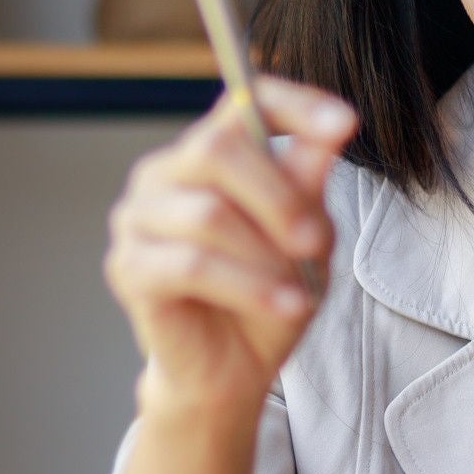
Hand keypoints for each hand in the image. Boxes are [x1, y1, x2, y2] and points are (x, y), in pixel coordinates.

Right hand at [103, 76, 357, 410]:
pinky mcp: (128, 267)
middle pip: (217, 148)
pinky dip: (249, 285)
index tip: (345, 124)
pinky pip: (192, 264)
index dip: (294, 105)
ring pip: (208, 213)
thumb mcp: (305, 238)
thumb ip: (310, 184)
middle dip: (279, 196)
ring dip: (266, 256)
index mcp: (206, 152)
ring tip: (300, 292)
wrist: (230, 372)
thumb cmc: (266, 296)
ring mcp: (137, 218)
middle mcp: (163, 173)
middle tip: (315, 241)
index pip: (243, 100)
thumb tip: (335, 129)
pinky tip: (285, 305)